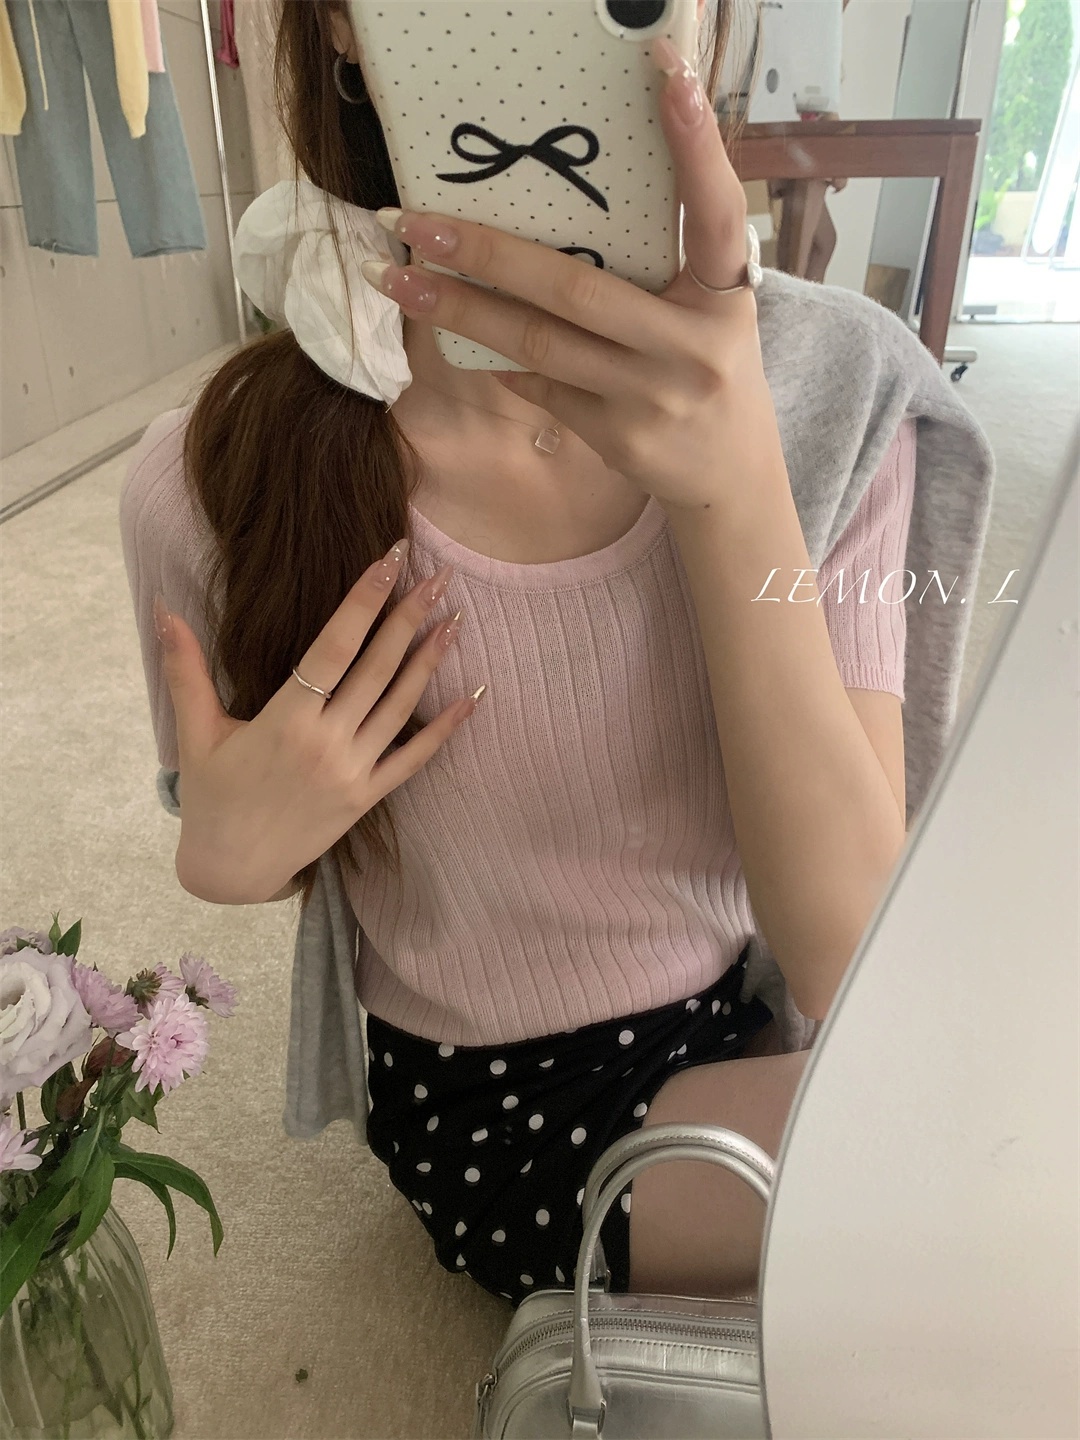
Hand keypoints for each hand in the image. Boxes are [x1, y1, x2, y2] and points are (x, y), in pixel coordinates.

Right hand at [153, 551, 476, 904]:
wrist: (231, 869)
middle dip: (409, 618)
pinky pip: (414, 759)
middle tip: (438, 576)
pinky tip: (472, 696)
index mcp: (285, 721)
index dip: (363, 602)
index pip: (334, 648)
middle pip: (376, 669)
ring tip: (456, 619)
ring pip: (400, 706)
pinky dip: (446, 729)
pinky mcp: (367, 798)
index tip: (388, 562)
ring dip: (431, 661)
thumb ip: (185, 669)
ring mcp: (352, 773)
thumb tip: (162, 610)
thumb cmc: (212, 797)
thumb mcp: (194, 734)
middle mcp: (325, 744)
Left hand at [361, 36, 786, 515]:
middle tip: (413, 219)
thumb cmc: (709, 368)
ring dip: (458, 309)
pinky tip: (448, 328)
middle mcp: (692, 346)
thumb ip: (663, 261)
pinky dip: (493, 355)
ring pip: (538, 344)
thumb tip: (566, 200)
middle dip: (486, 253)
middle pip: (577, 289)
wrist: (730, 476)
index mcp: (727, 295)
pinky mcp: (616, 436)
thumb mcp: (710, 310)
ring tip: (395, 275)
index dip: (695, 146)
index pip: (716, 211)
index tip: (667, 74)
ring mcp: (651, 397)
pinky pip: (538, 386)